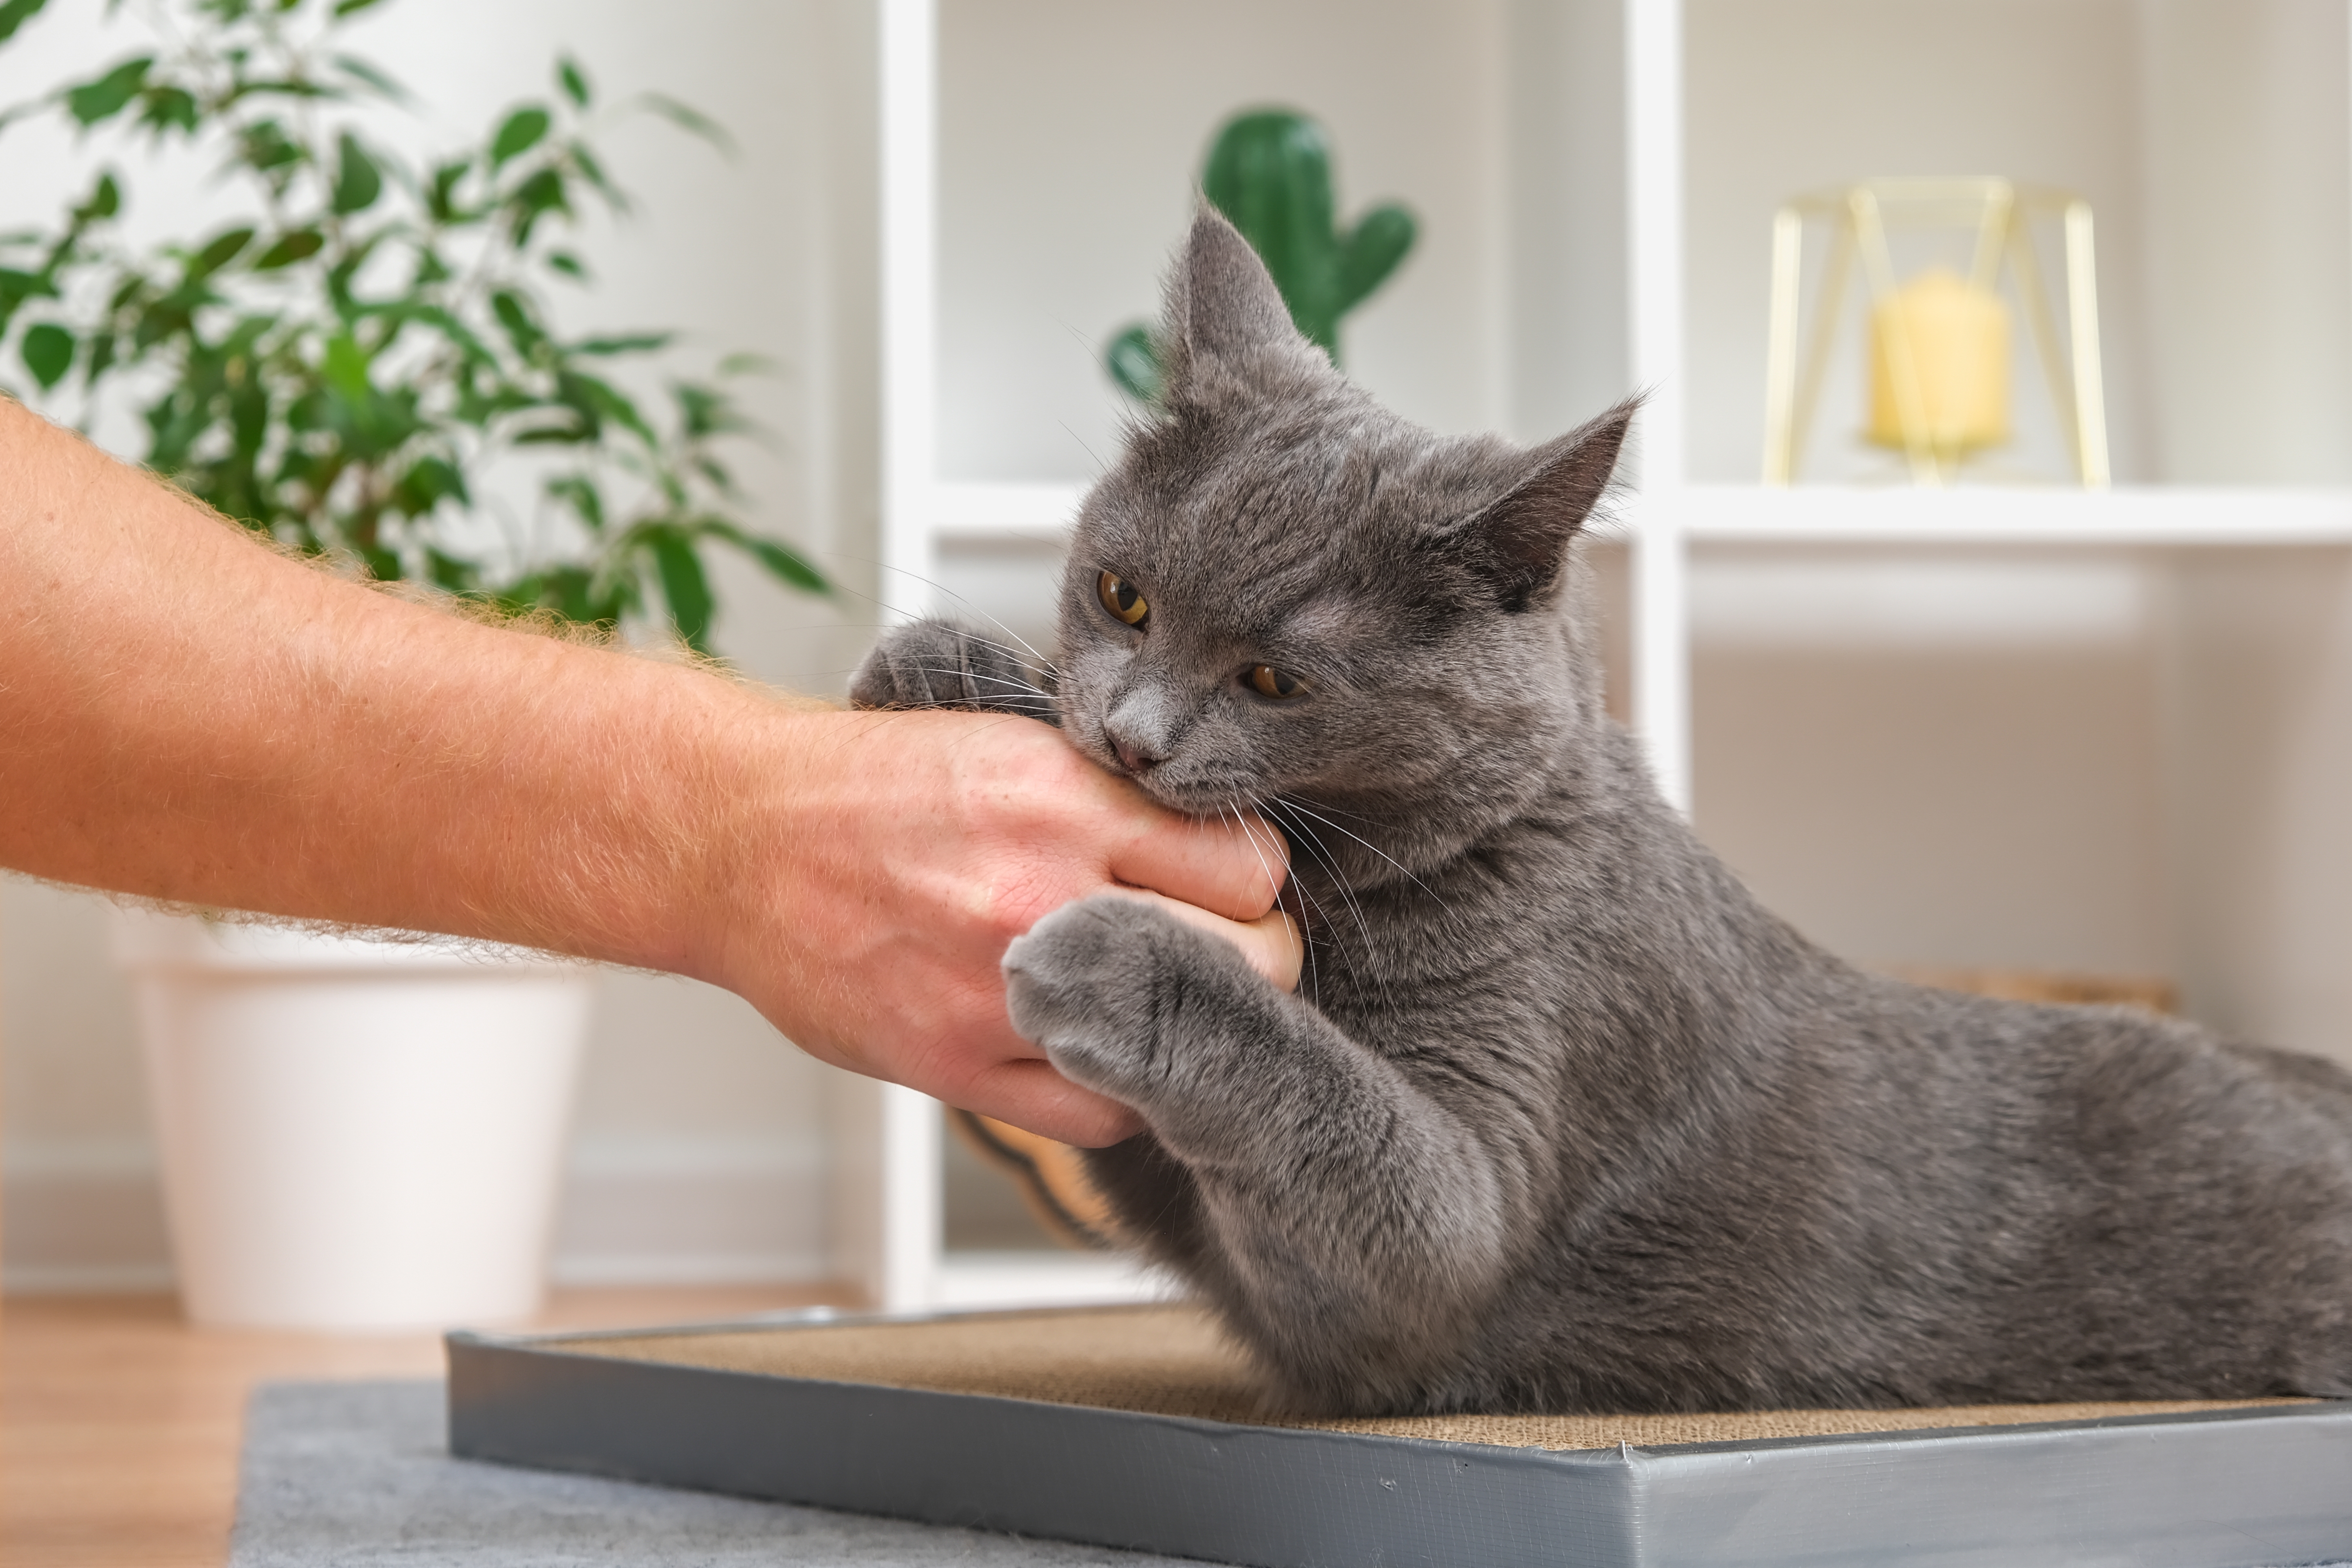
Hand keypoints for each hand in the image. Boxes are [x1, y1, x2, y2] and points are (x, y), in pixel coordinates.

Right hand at [705, 706, 1293, 1144]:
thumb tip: (1231, 844)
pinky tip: (1097, 1044)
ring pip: (1179, 1040)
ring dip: (1187, 1025)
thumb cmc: (872, 788)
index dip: (1258, 879)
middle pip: (1249, 959)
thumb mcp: (1010, 745)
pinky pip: (1100, 1112)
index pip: (1251, 864)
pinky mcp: (954, 1062)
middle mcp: (1038, 891)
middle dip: (1256, 957)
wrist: (736, 840)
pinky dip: (1118, 1086)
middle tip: (1224, 949)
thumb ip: (1118, 798)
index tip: (1237, 884)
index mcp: (1060, 797)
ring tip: (1154, 994)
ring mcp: (996, 987)